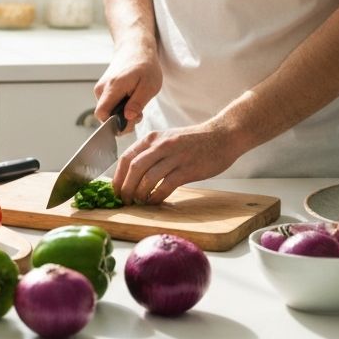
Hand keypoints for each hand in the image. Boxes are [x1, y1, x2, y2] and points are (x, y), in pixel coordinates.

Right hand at [93, 40, 161, 131]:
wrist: (135, 48)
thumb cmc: (145, 65)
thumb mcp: (149, 86)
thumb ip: (137, 103)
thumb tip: (126, 118)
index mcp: (112, 87)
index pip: (101, 114)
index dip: (114, 124)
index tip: (131, 121)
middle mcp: (101, 89)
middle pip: (104, 116)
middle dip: (121, 121)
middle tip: (139, 113)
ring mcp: (100, 89)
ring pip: (107, 111)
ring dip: (122, 114)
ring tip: (136, 103)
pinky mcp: (103, 89)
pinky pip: (108, 105)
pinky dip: (119, 107)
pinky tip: (130, 100)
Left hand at [110, 122, 241, 204]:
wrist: (222, 136)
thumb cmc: (194, 141)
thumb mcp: (167, 139)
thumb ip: (151, 152)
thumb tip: (133, 173)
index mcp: (152, 138)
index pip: (126, 157)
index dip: (117, 176)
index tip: (115, 190)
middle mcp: (160, 145)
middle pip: (134, 168)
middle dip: (125, 187)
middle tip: (124, 200)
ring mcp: (174, 156)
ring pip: (148, 177)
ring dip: (140, 193)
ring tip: (138, 203)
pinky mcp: (188, 169)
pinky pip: (166, 185)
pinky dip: (157, 196)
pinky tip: (155, 202)